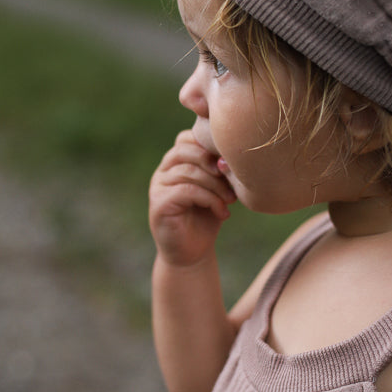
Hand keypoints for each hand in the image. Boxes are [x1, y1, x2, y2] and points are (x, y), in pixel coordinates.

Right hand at [149, 130, 236, 266]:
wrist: (192, 254)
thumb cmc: (206, 218)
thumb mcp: (217, 189)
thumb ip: (219, 170)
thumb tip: (234, 154)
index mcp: (176, 163)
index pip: (187, 138)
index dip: (209, 146)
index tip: (230, 163)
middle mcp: (163, 171)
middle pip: (185, 150)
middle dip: (213, 163)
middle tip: (233, 179)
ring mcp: (158, 187)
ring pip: (188, 171)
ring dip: (215, 185)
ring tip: (230, 200)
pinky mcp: (159, 204)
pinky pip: (186, 190)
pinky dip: (209, 199)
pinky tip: (222, 212)